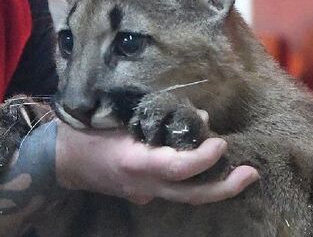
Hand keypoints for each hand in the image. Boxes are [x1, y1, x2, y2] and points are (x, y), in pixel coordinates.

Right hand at [55, 121, 259, 204]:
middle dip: (225, 188)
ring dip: (216, 186)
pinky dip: (194, 180)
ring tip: (240, 173)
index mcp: (135, 162)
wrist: (61, 161)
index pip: (179, 168)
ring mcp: (143, 194)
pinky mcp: (143, 194)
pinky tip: (207, 165)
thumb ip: (157, 115)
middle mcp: (143, 184)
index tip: (220, 141)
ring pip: (187, 198)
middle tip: (251, 173)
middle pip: (191, 196)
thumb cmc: (85, 130)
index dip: (204, 158)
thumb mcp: (117, 115)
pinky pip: (175, 190)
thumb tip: (200, 116)